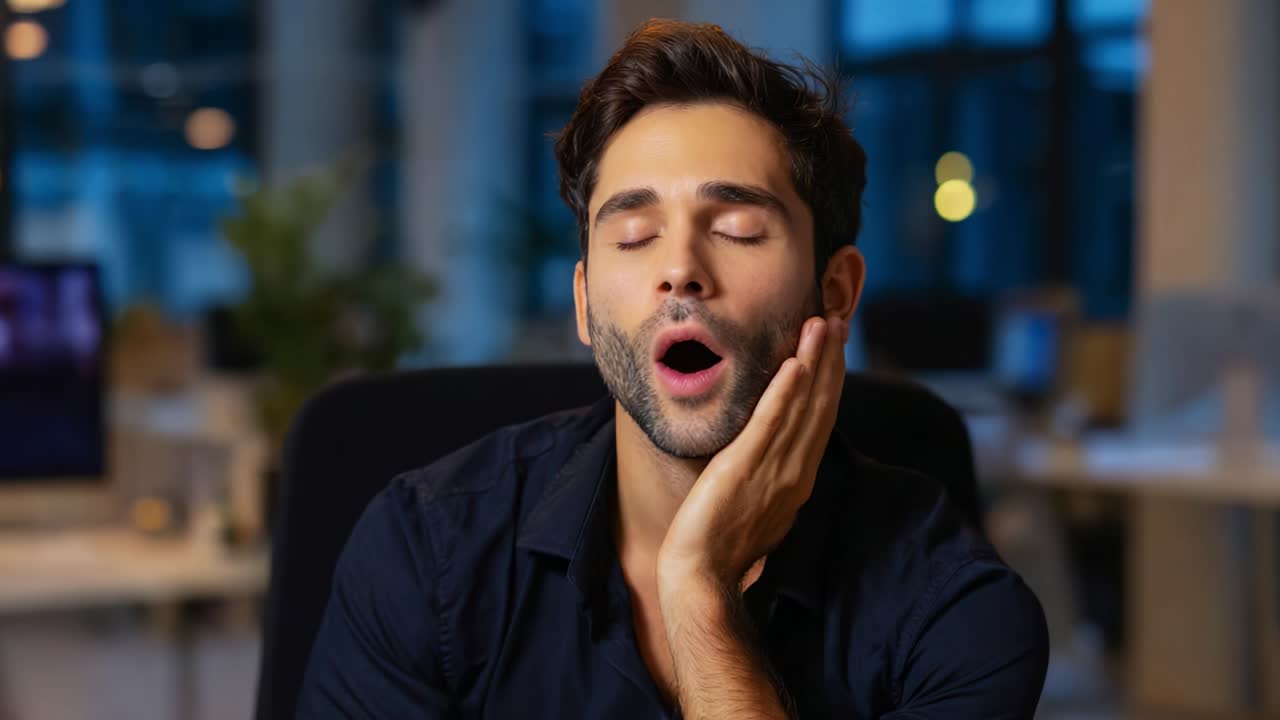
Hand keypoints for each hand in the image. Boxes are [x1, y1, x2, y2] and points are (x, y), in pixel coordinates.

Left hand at [656, 313, 847, 591]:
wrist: (700, 574)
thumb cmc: (722, 542)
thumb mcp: (757, 500)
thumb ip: (771, 473)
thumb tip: (772, 451)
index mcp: (798, 476)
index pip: (821, 418)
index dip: (830, 378)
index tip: (833, 344)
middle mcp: (795, 470)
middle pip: (820, 405)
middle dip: (830, 360)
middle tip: (834, 319)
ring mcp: (774, 470)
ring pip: (803, 407)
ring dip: (814, 363)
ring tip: (820, 325)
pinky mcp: (745, 468)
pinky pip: (770, 425)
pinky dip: (785, 394)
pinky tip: (793, 365)